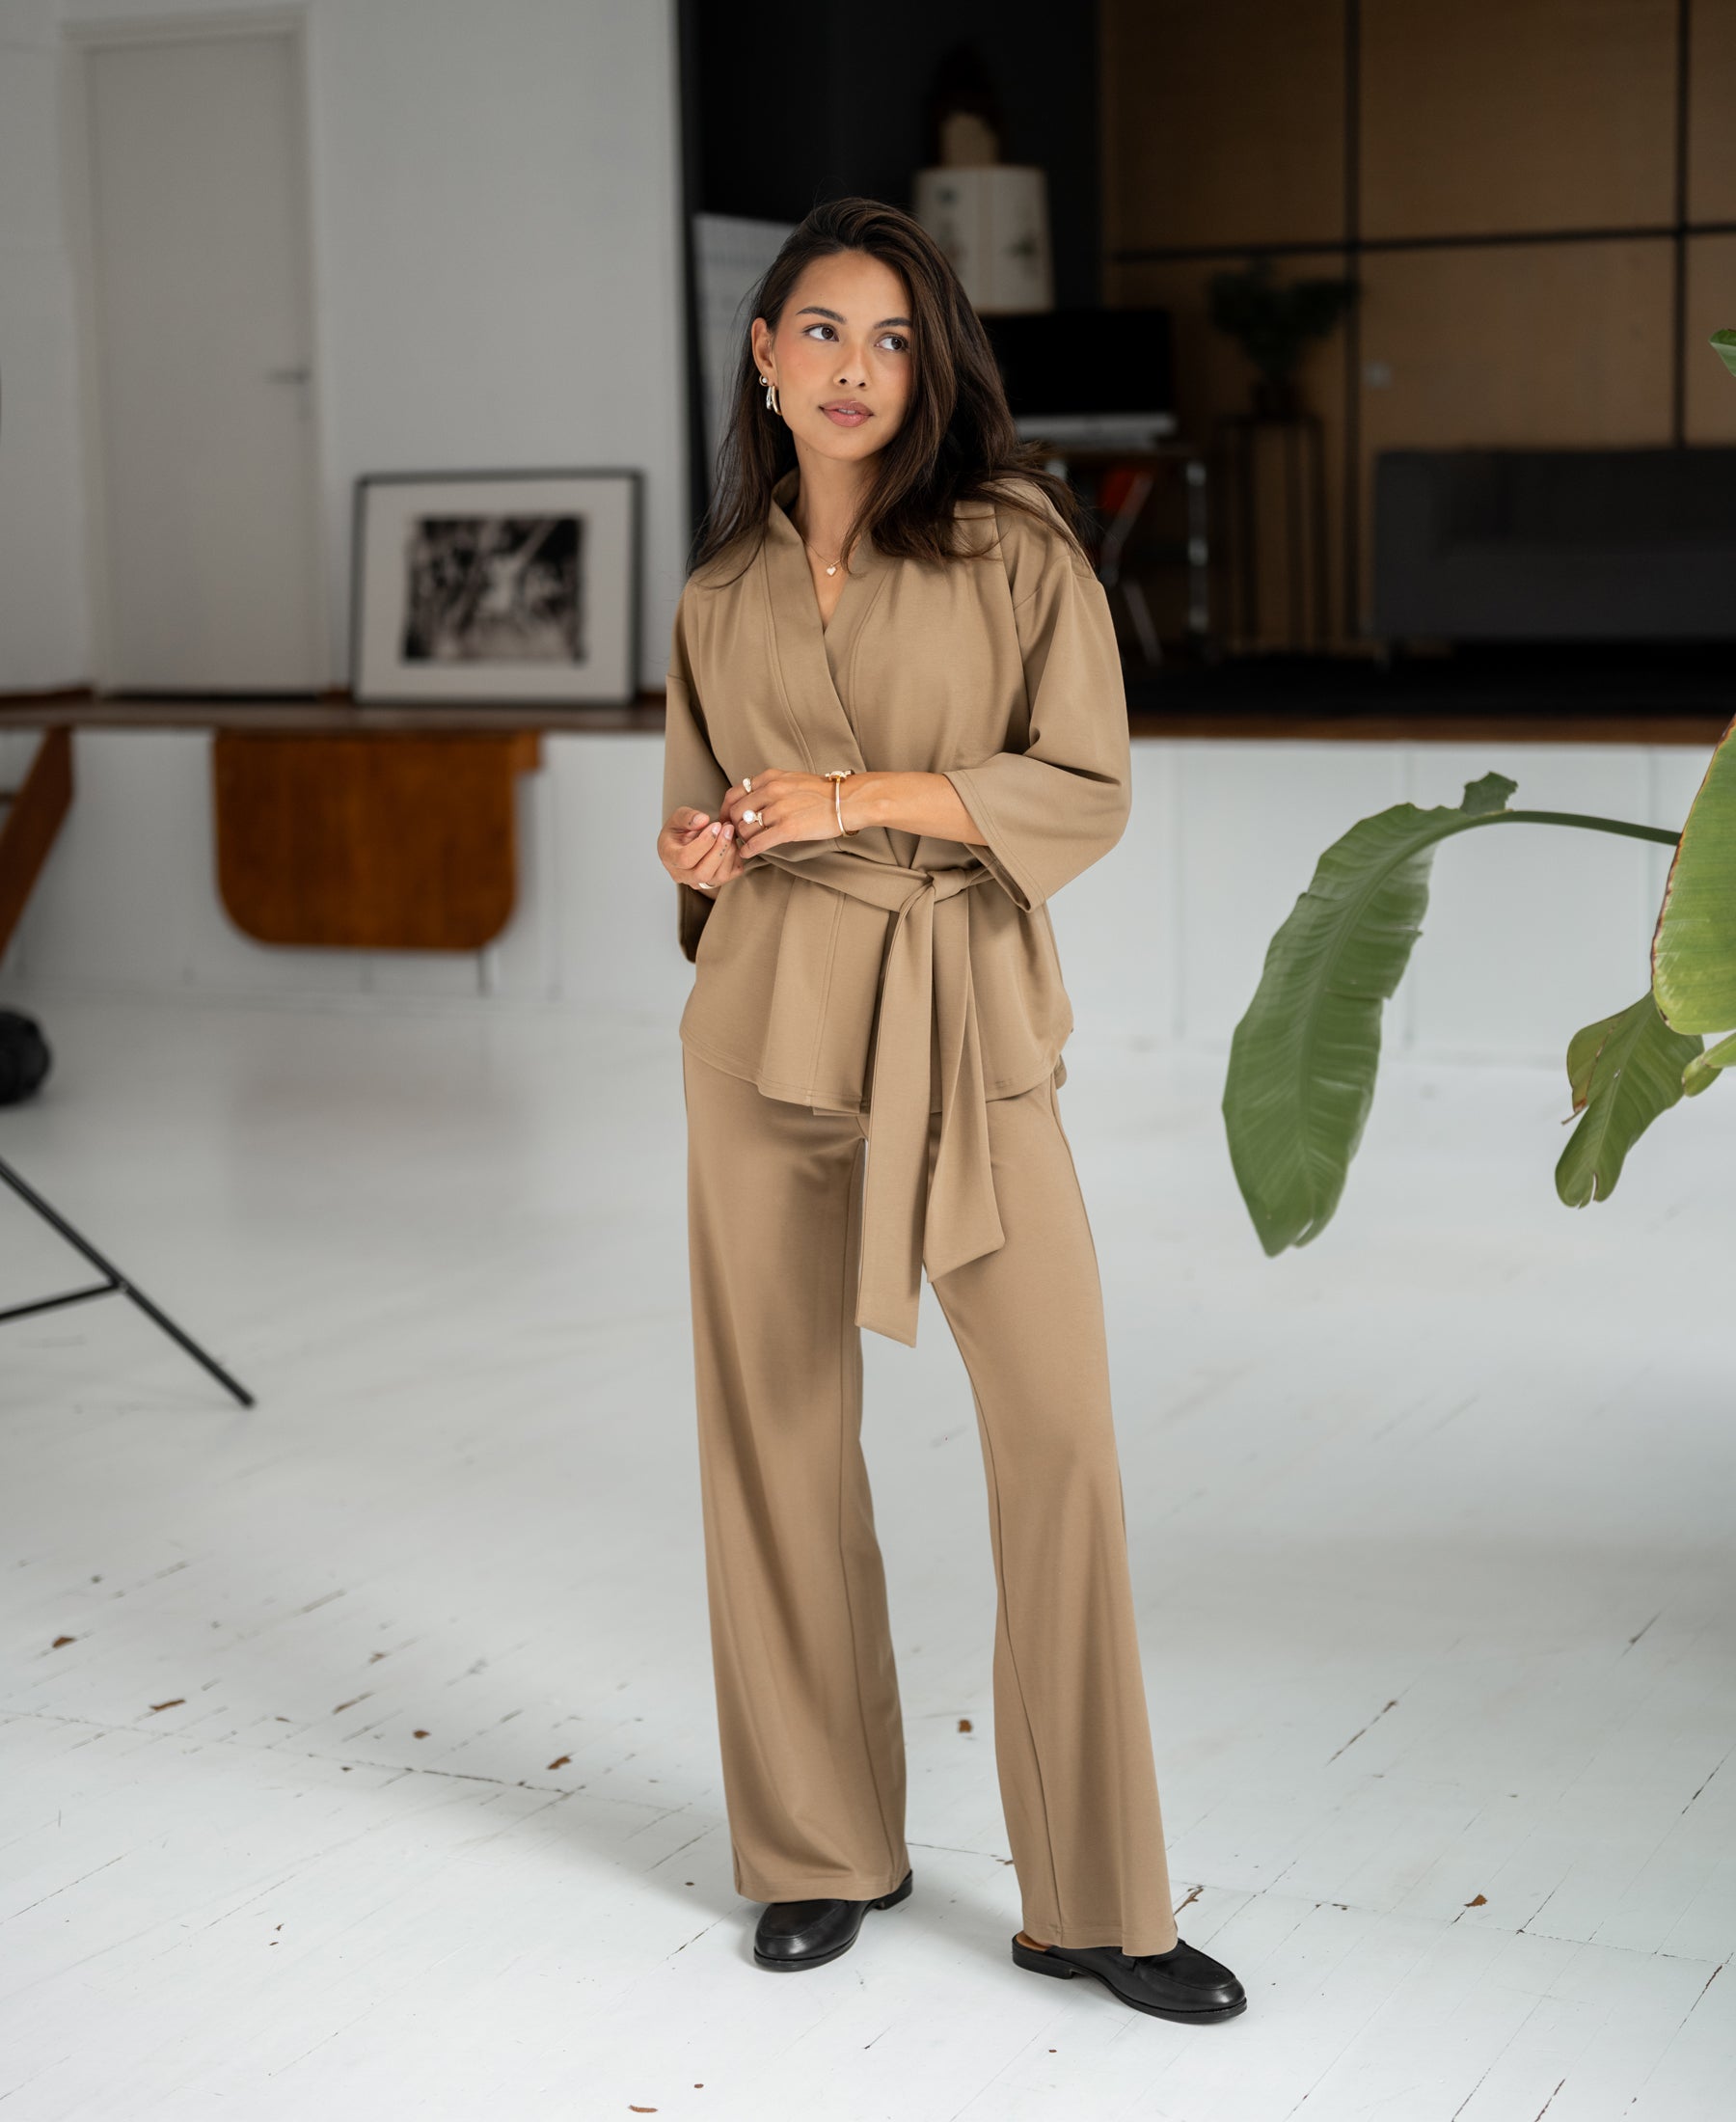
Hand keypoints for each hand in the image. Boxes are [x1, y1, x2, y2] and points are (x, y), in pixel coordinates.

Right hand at [658, 804, 745, 894]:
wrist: (683, 842)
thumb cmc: (679, 830)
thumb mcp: (677, 817)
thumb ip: (688, 817)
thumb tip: (703, 820)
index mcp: (668, 857)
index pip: (685, 858)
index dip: (704, 843)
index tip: (715, 825)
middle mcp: (681, 875)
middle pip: (703, 873)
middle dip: (719, 849)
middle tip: (727, 828)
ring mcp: (698, 882)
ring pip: (719, 877)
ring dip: (729, 852)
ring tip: (730, 832)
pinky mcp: (714, 882)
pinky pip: (730, 875)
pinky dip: (735, 858)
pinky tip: (731, 842)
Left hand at [719, 768, 849, 854]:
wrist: (847, 800)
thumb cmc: (823, 792)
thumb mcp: (792, 779)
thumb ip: (771, 786)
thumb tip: (754, 798)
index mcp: (770, 778)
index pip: (735, 793)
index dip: (726, 809)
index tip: (726, 818)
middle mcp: (771, 791)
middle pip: (736, 812)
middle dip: (732, 826)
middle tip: (734, 835)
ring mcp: (778, 810)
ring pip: (745, 829)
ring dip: (742, 839)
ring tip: (746, 844)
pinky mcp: (787, 829)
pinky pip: (758, 842)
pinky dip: (749, 850)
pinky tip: (748, 854)